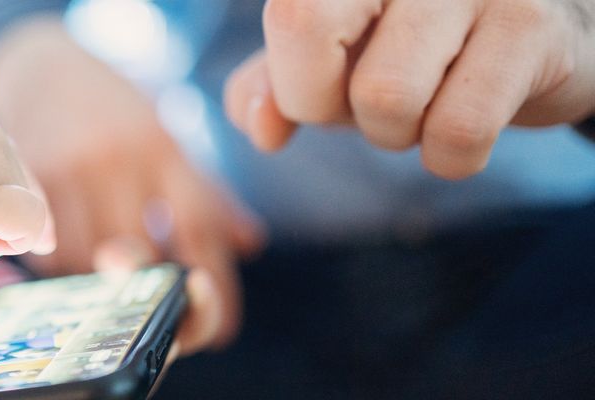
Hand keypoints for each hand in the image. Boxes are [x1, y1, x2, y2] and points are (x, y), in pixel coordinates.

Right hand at [0, 18, 264, 351]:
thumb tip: (250, 244)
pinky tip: (69, 252)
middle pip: (144, 255)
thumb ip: (206, 193)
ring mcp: (73, 166)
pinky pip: (49, 248)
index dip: (215, 288)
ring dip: (99, 283)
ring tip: (102, 273)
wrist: (40, 64)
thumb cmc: (112, 111)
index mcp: (165, 148)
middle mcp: (122, 155)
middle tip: (149, 302)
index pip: (201, 229)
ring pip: (89, 260)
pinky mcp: (30, 177)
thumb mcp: (163, 138)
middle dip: (149, 290)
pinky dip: (63, 265)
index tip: (217, 324)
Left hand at [226, 0, 594, 178]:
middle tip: (375, 104)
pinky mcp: (532, 27)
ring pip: (385, 96)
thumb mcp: (336, 59)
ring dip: (398, 134)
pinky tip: (467, 129)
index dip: (295, 83)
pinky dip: (450, 158)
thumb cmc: (420, 46)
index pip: (288, 16)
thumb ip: (276, 84)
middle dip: (331, 106)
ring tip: (430, 106)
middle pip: (308, 31)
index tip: (331, 93)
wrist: (544, 38)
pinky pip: (458, 130)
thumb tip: (261, 128)